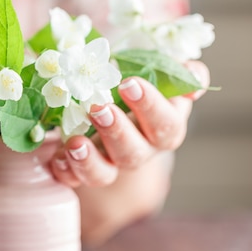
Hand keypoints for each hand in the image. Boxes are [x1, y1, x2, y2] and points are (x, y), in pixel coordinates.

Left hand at [50, 61, 209, 186]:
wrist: (105, 102)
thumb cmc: (133, 84)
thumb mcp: (154, 71)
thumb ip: (175, 70)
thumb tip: (195, 73)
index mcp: (162, 126)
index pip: (167, 125)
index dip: (151, 107)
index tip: (130, 82)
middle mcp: (139, 150)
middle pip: (134, 153)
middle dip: (117, 131)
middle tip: (99, 108)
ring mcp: (109, 164)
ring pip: (104, 174)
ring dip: (89, 160)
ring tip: (75, 143)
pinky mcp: (80, 170)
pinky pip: (73, 180)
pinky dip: (65, 171)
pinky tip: (57, 158)